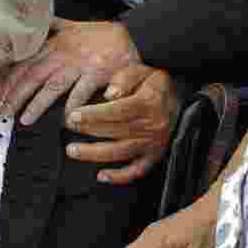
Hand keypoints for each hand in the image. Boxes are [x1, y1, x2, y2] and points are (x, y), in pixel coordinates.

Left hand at [3, 18, 141, 126]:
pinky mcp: (98, 73)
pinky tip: (65, 119)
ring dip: (37, 104)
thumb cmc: (104, 35)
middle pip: (35, 75)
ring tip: (25, 119)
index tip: (0, 93)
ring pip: (53, 86)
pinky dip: (72, 107)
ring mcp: (81, 64)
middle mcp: (65, 53)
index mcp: (57, 42)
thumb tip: (35, 23)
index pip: (27, 61)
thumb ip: (54, 27)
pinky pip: (81, 93)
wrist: (136, 37)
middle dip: (17, 94)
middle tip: (4, 110)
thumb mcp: (75, 26)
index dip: (12, 78)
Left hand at [64, 64, 182, 184]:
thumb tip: (109, 94)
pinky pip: (137, 171)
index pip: (118, 111)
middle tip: (68, 126)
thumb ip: (124, 79)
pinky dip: (120, 177)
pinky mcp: (154, 156)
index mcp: (149, 103)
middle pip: (116, 131)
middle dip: (88, 129)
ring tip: (73, 150)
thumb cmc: (154, 82)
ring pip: (121, 152)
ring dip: (94, 153)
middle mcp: (153, 125)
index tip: (73, 115)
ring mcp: (154, 143)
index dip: (94, 114)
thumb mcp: (141, 70)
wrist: (178, 96)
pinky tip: (101, 176)